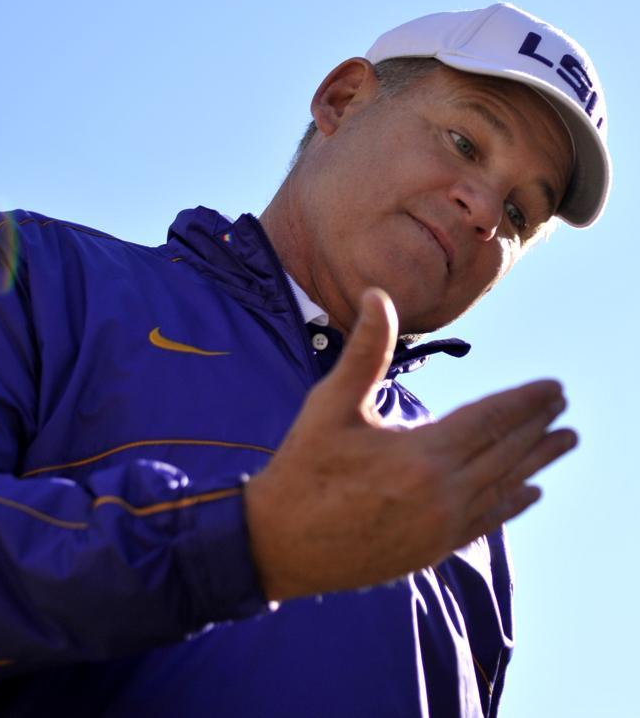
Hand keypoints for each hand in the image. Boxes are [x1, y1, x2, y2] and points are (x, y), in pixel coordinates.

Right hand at [244, 288, 575, 600]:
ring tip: (565, 442)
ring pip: (504, 486)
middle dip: (538, 426)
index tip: (555, 387)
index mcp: (421, 456)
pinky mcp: (432, 549)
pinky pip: (487, 522)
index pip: (490, 420)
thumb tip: (378, 295)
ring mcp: (441, 528)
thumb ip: (364, 352)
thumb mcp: (330, 406)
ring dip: (537, 461)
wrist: (279, 546)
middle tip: (564, 405)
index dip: (525, 401)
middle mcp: (443, 495)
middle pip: (505, 452)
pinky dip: (513, 503)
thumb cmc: (302, 470)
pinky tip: (530, 492)